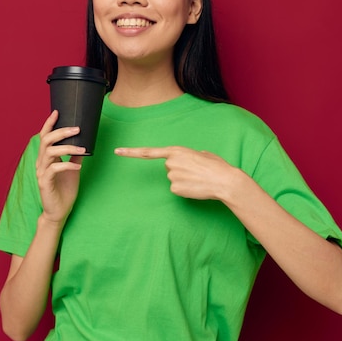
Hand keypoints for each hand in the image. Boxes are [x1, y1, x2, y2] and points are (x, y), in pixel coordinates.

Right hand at [36, 111, 86, 223]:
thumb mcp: (73, 169)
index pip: (45, 136)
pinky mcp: (45, 183)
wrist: (58, 211)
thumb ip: (75, 156)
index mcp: (46, 158)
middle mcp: (41, 163)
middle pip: (46, 141)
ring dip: (67, 148)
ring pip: (50, 152)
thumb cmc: (64, 190)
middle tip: (77, 129)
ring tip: (82, 148)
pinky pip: (54, 169)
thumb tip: (84, 143)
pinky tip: (77, 166)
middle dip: (62, 132)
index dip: (49, 124)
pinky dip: (67, 165)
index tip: (57, 112)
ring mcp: (42, 173)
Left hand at [114, 145, 236, 200]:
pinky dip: (185, 190)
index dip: (131, 152)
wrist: (224, 181)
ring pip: (173, 179)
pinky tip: (195, 187)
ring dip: (184, 180)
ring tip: (198, 179)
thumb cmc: (216, 166)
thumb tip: (190, 161)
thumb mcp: (203, 154)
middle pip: (168, 168)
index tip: (117, 152)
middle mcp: (170, 163)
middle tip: (196, 171)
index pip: (148, 152)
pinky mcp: (175, 189)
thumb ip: (190, 155)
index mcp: (176, 151)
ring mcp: (171, 177)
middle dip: (180, 170)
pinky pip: (177, 190)